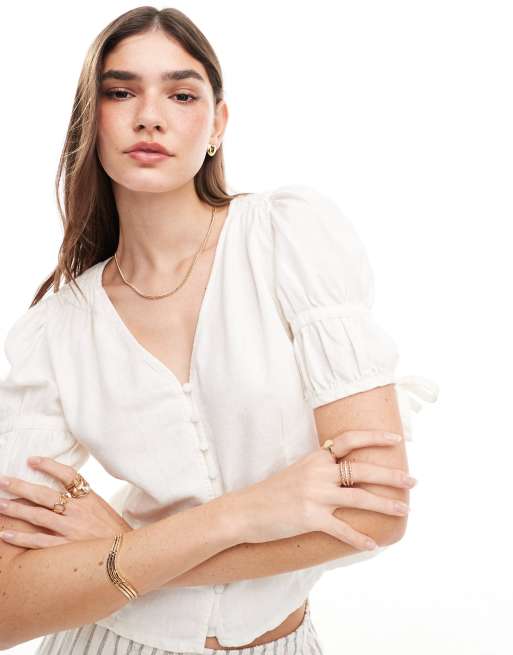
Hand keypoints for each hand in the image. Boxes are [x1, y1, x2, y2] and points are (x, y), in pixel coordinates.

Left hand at [0, 457, 131, 548]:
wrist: (127, 557)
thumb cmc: (113, 532)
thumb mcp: (102, 508)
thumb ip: (83, 499)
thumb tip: (63, 490)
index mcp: (89, 498)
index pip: (68, 475)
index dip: (48, 466)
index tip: (30, 460)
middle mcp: (78, 511)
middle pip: (46, 494)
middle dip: (21, 486)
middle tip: (3, 481)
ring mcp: (71, 530)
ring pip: (37, 516)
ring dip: (15, 509)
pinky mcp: (65, 548)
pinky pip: (38, 541)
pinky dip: (20, 537)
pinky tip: (5, 533)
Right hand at [234, 430, 414, 549]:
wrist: (246, 510)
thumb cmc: (272, 491)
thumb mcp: (298, 470)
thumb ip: (321, 466)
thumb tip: (345, 466)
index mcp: (316, 458)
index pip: (350, 440)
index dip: (374, 437)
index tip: (396, 439)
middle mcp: (318, 472)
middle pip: (363, 469)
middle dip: (391, 475)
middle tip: (413, 480)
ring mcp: (315, 495)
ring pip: (360, 497)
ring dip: (386, 504)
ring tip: (404, 509)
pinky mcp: (310, 518)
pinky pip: (342, 528)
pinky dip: (359, 538)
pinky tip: (373, 544)